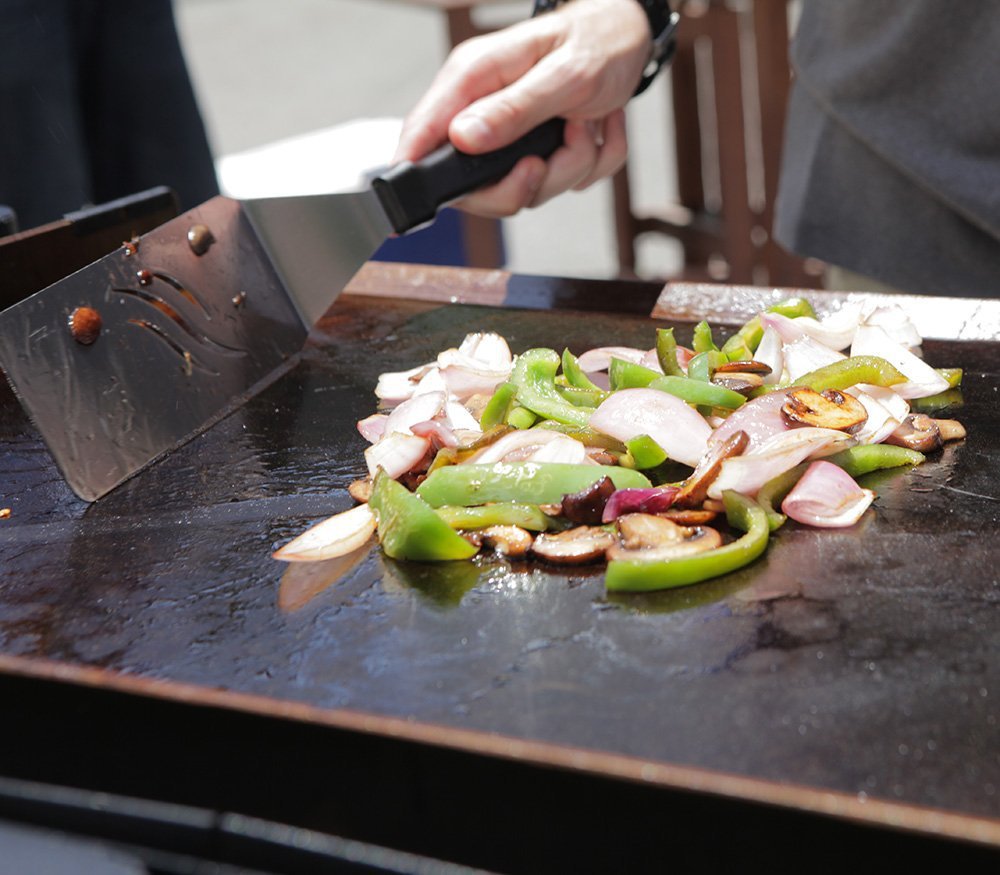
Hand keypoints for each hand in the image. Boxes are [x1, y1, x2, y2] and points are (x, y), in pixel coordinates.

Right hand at [394, 0, 650, 216]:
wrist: (632, 37)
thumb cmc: (598, 40)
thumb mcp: (562, 74)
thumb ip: (513, 109)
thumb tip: (463, 138)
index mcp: (474, 79)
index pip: (423, 131)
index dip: (415, 169)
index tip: (423, 195)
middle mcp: (486, 110)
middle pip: (475, 186)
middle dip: (526, 182)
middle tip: (552, 155)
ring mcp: (511, 136)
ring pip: (526, 190)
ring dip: (570, 166)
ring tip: (585, 124)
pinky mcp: (539, 151)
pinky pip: (562, 184)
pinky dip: (591, 163)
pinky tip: (596, 127)